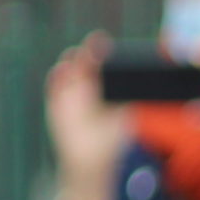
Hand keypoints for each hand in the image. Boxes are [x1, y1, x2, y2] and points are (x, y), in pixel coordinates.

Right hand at [45, 32, 127, 178]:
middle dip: (86, 52)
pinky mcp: (56, 104)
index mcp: (103, 85)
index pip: (99, 62)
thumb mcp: (124, 114)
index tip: (102, 41)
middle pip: (83, 62)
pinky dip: (56, 78)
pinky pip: (53, 87)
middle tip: (93, 45)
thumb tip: (145, 79)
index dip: (100, 51)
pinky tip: (61, 71)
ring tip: (75, 57)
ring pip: (67, 70)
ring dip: (70, 62)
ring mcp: (69, 94)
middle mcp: (85, 86)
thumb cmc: (110, 137)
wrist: (91, 158)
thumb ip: (129, 96)